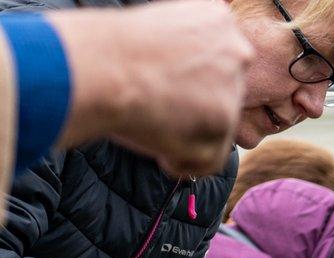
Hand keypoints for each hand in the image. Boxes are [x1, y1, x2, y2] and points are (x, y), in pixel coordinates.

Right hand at [49, 1, 249, 177]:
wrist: (99, 70)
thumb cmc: (111, 52)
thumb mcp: (159, 29)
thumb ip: (186, 48)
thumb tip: (195, 73)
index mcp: (217, 20)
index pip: (217, 65)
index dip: (186, 83)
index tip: (159, 84)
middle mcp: (234, 50)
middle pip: (220, 98)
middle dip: (189, 111)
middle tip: (154, 106)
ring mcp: (232, 87)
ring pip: (216, 131)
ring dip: (184, 137)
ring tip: (150, 121)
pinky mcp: (223, 123)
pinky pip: (210, 160)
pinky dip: (181, 161)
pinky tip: (156, 144)